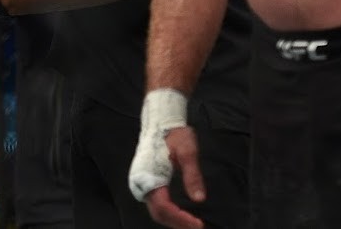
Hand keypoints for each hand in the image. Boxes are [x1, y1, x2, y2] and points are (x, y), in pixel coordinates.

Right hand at [129, 89, 204, 228]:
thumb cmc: (174, 134)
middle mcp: (141, 183)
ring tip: (190, 223)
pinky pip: (155, 202)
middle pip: (158, 213)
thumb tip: (199, 199)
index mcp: (150, 177)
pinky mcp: (144, 181)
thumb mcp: (187, 152)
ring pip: (156, 210)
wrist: (160, 121)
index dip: (181, 219)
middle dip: (177, 223)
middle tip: (197, 226)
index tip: (198, 223)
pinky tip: (180, 213)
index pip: (164, 207)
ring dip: (173, 219)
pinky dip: (168, 212)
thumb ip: (192, 176)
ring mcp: (141, 182)